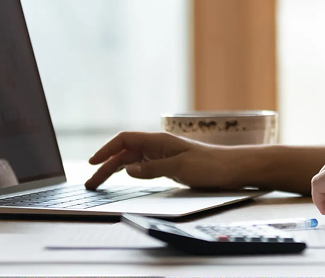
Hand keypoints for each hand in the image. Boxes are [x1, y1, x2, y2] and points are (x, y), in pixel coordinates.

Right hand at [84, 131, 237, 189]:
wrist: (233, 168)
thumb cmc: (211, 166)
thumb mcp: (180, 168)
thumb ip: (152, 168)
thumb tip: (126, 169)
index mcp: (159, 141)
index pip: (125, 140)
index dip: (106, 150)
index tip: (92, 163)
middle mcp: (159, 146)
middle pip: (125, 152)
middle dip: (105, 166)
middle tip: (91, 184)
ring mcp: (163, 155)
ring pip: (132, 160)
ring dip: (114, 170)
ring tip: (100, 184)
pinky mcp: (169, 165)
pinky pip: (143, 166)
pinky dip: (129, 171)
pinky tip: (123, 177)